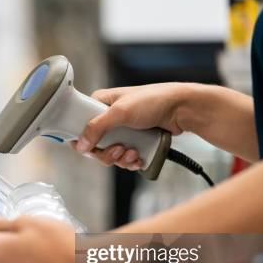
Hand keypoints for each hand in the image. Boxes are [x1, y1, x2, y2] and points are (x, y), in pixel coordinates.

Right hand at [72, 83, 188, 169]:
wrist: (181, 109)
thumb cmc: (154, 101)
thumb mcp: (120, 112)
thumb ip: (97, 127)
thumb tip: (81, 144)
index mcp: (100, 104)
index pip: (80, 125)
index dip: (83, 139)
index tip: (91, 148)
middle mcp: (109, 117)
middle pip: (95, 145)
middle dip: (107, 153)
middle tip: (119, 150)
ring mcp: (122, 130)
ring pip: (110, 154)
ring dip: (121, 159)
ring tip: (133, 153)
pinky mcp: (134, 140)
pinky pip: (124, 157)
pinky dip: (130, 161)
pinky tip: (139, 158)